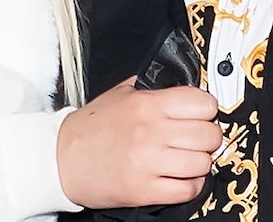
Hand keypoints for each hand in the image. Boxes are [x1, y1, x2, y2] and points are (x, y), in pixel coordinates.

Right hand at [57, 78, 221, 208]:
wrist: (63, 159)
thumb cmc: (93, 126)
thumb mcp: (122, 93)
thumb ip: (154, 86)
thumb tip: (183, 81)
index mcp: (148, 104)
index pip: (202, 103)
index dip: (207, 108)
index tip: (202, 112)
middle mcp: (151, 132)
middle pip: (208, 134)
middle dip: (209, 136)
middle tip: (199, 136)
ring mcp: (149, 163)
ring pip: (202, 163)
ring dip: (201, 161)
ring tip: (190, 157)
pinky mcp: (144, 190)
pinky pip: (188, 190)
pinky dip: (191, 184)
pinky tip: (182, 176)